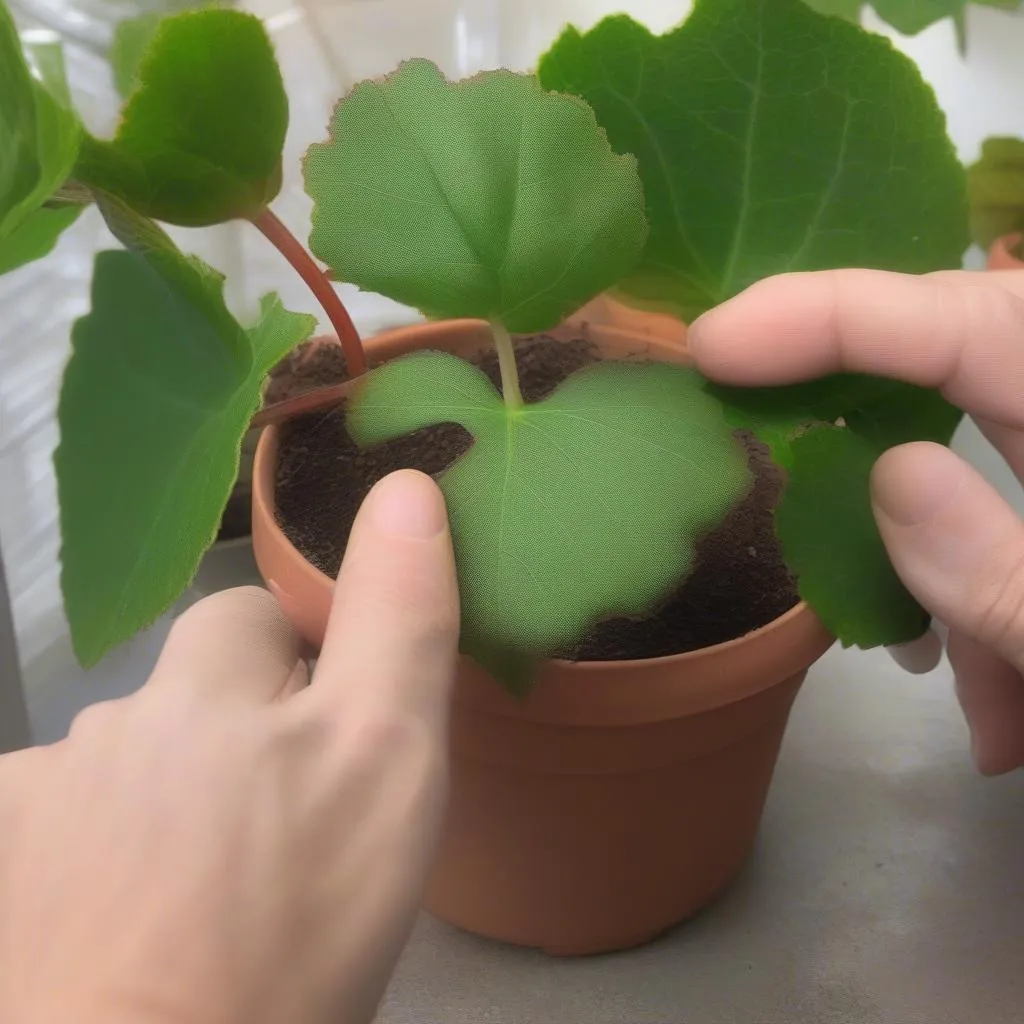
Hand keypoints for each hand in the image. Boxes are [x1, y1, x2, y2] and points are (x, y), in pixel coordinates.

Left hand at [0, 470, 458, 1023]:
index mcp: (205, 681)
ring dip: (176, 800)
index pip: (257, 617)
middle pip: (190, 693)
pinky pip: (68, 828)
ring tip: (222, 890)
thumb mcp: (387, 760)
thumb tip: (404, 485)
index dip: (309, 671)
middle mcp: (112, 720)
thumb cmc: (291, 921)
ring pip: (134, 764)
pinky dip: (106, 855)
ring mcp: (40, 801)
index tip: (338, 748)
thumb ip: (397, 619)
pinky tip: (140, 919)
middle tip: (293, 829)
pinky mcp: (7, 866)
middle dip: (241, 733)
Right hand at [689, 268, 1023, 775]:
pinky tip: (1001, 717)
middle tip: (749, 427)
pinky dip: (990, 623)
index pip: (975, 320)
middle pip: (960, 364)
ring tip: (951, 680)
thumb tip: (890, 474)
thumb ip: (1009, 580)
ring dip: (943, 575)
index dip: (838, 312)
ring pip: (978, 473)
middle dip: (858, 421)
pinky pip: (1008, 541)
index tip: (714, 344)